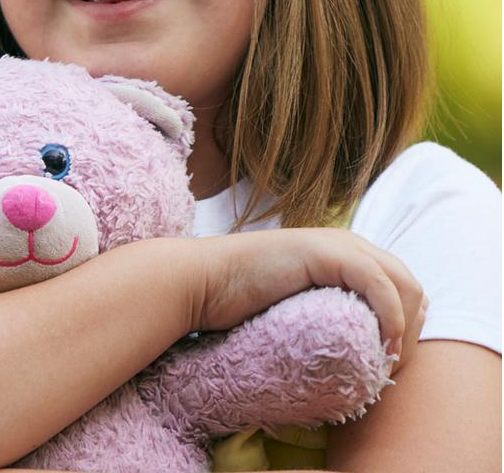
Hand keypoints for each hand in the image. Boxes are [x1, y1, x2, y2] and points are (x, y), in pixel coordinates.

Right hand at [189, 228, 424, 358]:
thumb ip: (327, 316)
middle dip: (412, 332)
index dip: (407, 329)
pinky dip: (389, 316)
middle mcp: (349, 244)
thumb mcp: (297, 311)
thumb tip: (355, 353)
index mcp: (346, 256)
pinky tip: (378, 343)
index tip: (387, 365)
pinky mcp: (325, 251)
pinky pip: (378, 284)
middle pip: (412, 288)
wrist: (199, 284)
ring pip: (404, 285)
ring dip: (404, 329)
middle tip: (389, 369)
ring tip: (383, 362)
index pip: (402, 290)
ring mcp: (338, 244)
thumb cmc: (236, 304)